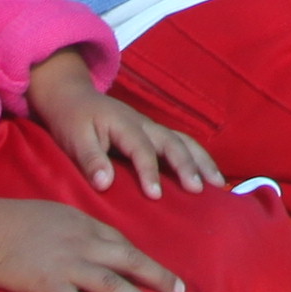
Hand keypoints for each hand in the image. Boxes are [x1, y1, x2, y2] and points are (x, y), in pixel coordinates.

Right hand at [0, 197, 183, 291]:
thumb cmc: (16, 219)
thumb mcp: (56, 213)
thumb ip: (80, 229)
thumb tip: (97, 245)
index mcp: (86, 225)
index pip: (123, 244)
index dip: (145, 260)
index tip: (162, 274)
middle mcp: (84, 244)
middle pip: (129, 262)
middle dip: (158, 277)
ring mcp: (68, 266)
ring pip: (112, 285)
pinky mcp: (49, 286)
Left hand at [26, 48, 221, 194]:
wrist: (73, 96)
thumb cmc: (73, 120)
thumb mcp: (74, 138)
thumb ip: (90, 159)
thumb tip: (104, 183)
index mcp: (124, 124)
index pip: (141, 149)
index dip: (149, 171)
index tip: (156, 195)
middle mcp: (144, 124)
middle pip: (172, 142)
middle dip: (187, 166)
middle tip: (198, 190)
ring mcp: (152, 128)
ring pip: (184, 141)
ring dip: (202, 161)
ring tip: (218, 185)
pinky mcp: (155, 134)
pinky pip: (183, 144)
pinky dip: (199, 159)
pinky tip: (210, 177)